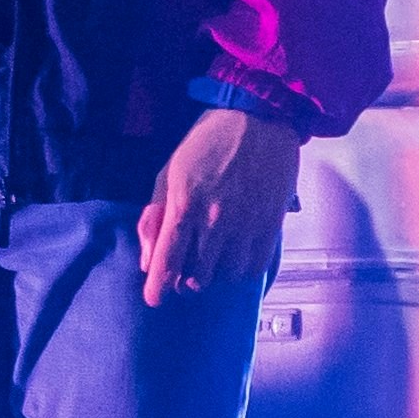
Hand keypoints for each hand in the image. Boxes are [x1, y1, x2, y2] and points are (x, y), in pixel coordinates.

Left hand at [139, 102, 302, 308]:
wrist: (259, 118)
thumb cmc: (206, 144)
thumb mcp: (168, 172)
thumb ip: (154, 217)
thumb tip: (147, 260)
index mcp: (184, 204)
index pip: (167, 261)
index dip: (157, 288)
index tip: (154, 299)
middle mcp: (215, 220)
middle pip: (197, 277)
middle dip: (187, 279)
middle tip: (187, 269)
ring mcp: (246, 224)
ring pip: (227, 276)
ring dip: (216, 273)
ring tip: (215, 258)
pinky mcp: (271, 224)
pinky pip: (255, 267)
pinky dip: (243, 270)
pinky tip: (237, 255)